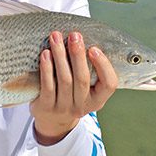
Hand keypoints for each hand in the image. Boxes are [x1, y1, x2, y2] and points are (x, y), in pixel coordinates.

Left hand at [30, 31, 117, 145]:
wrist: (53, 120)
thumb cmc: (72, 94)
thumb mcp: (86, 89)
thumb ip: (90, 69)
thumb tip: (84, 38)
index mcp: (98, 100)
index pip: (109, 84)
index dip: (103, 66)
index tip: (94, 48)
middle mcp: (82, 106)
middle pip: (82, 79)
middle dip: (78, 54)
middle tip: (74, 35)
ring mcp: (64, 108)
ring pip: (65, 79)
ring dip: (60, 55)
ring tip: (56, 37)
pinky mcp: (46, 107)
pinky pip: (47, 85)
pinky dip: (47, 68)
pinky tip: (45, 53)